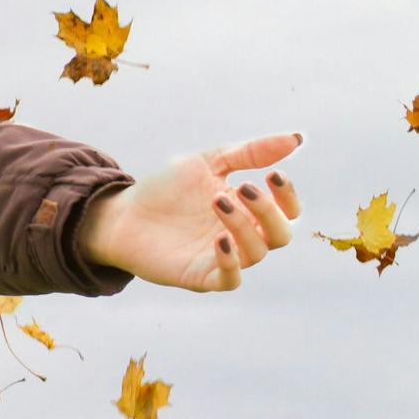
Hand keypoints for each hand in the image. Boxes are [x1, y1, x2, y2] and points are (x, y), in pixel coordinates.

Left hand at [77, 132, 303, 291]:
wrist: (121, 213)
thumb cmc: (165, 190)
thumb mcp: (206, 163)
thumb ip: (248, 153)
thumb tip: (297, 139)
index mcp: (248, 210)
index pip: (288, 210)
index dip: (288, 195)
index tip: (274, 174)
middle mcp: (242, 236)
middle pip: (281, 234)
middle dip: (269, 210)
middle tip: (244, 187)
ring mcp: (223, 258)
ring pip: (257, 253)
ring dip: (243, 227)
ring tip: (217, 200)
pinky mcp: (201, 276)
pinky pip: (230, 279)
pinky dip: (231, 262)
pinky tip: (219, 240)